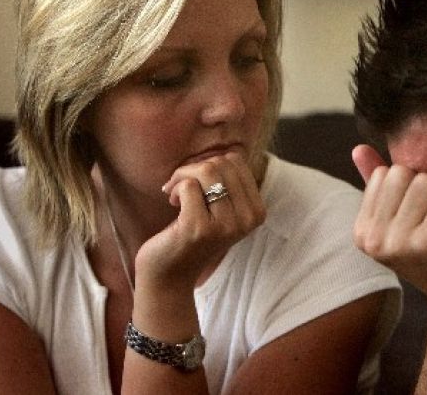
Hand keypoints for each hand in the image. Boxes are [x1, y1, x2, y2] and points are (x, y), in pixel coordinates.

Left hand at [135, 151, 265, 293]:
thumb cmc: (192, 234)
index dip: (211, 164)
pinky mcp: (200, 228)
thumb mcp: (221, 208)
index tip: (198, 183)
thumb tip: (231, 152)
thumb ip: (230, 182)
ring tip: (176, 192)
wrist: (170, 274)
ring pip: (206, 170)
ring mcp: (226, 225)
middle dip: (194, 168)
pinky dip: (175, 189)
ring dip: (183, 176)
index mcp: (256, 211)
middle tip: (182, 187)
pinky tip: (173, 204)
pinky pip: (188, 186)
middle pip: (221, 162)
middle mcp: (247, 219)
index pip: (236, 160)